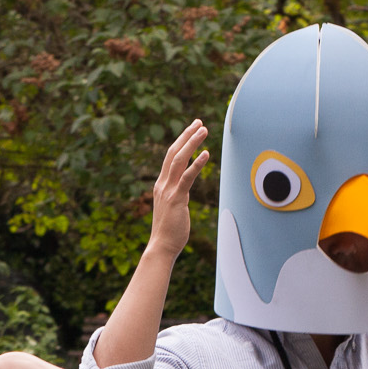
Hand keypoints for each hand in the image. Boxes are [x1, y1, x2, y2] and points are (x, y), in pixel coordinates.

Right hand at [147, 119, 208, 257]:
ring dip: (192, 142)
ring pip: (179, 159)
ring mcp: (168, 190)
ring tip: (204, 130)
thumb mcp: (172, 209)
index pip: (170, 157)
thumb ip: (176, 196)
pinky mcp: (177, 198)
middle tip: (199, 122)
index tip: (191, 129)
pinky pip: (187, 177)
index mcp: (161, 185)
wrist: (161, 247)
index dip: (181, 141)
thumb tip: (183, 192)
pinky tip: (206, 154)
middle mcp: (162, 184)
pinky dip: (197, 164)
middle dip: (186, 135)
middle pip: (173, 152)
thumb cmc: (169, 232)